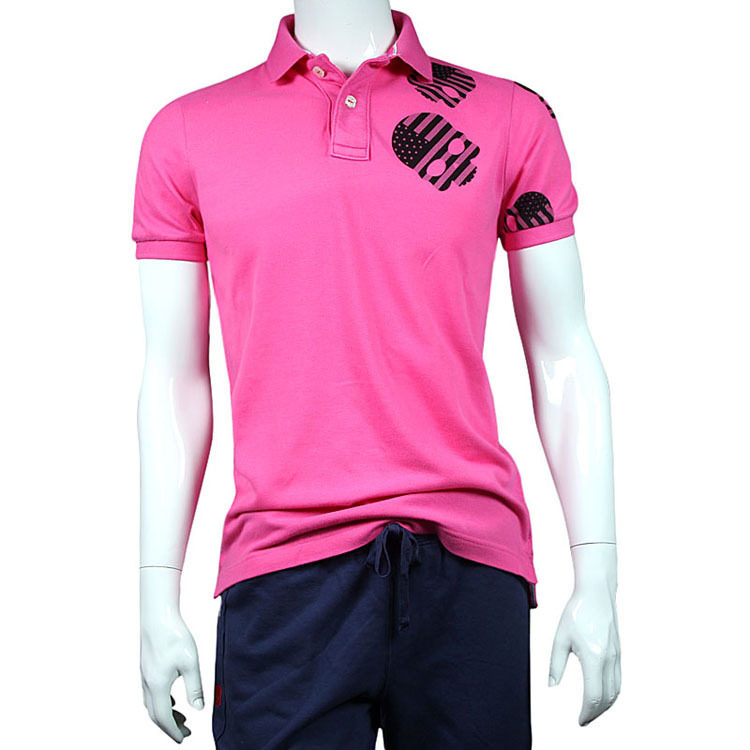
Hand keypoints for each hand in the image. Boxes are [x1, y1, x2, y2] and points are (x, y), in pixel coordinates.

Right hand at [140, 608, 203, 742]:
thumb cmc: (174, 636)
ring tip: (181, 718)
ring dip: (165, 715)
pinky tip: (171, 699)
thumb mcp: (190, 662)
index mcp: (157, 686)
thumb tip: (198, 709)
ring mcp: (145, 676)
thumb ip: (194, 687)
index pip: (163, 718)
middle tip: (185, 733)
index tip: (183, 739)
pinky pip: (150, 694)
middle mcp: (147, 684)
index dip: (173, 731)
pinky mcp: (146, 668)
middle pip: (155, 715)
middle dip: (169, 727)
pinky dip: (160, 703)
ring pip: (152, 705)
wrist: (157, 616)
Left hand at [548, 577, 620, 724]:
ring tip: (591, 711)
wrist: (596, 593)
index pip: (593, 696)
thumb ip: (556, 664)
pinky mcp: (619, 652)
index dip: (586, 712)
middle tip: (584, 720)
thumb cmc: (576, 613)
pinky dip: (612, 693)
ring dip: (605, 705)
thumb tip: (551, 686)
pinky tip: (601, 694)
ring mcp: (617, 656)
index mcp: (594, 657)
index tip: (579, 721)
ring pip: (616, 691)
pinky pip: (618, 679)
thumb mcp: (560, 637)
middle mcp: (609, 660)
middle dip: (596, 713)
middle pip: (607, 698)